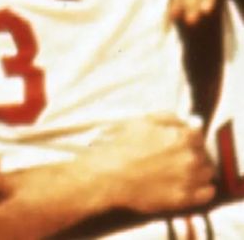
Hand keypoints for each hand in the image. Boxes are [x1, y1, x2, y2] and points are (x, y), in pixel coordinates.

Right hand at [80, 114, 215, 213]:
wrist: (109, 174)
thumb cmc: (121, 146)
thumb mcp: (142, 121)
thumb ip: (169, 117)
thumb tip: (188, 119)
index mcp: (180, 137)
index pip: (199, 134)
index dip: (189, 136)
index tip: (182, 139)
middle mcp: (189, 158)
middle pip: (204, 153)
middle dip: (194, 152)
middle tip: (178, 155)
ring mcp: (187, 179)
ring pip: (207, 172)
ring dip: (199, 169)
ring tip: (181, 169)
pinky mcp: (183, 199)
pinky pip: (206, 194)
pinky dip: (202, 188)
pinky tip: (188, 183)